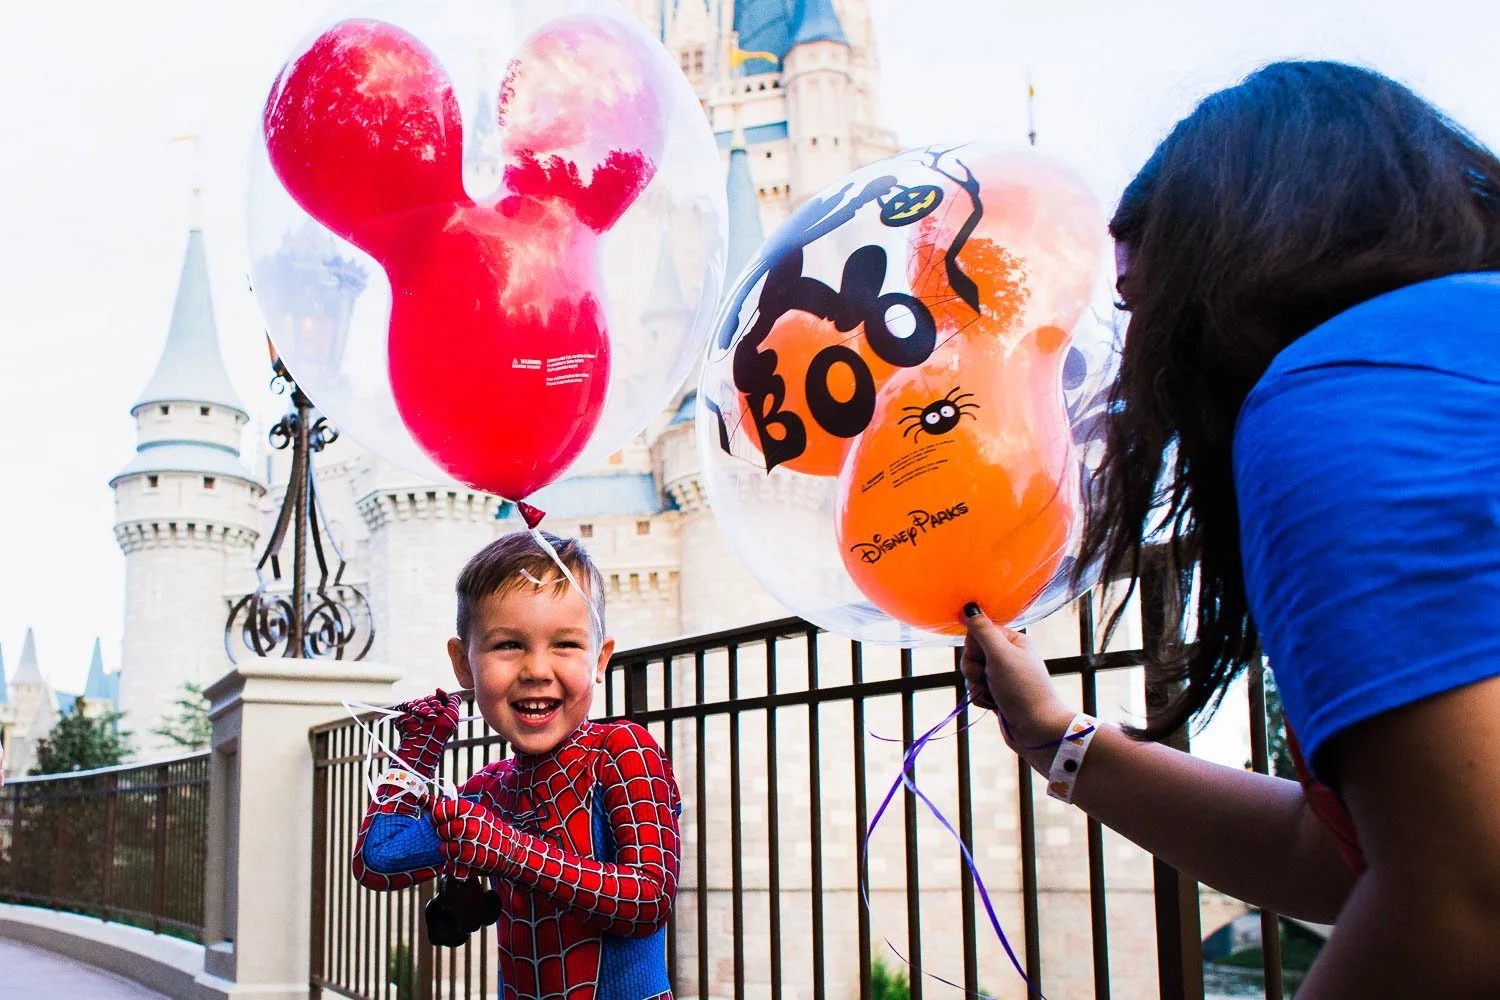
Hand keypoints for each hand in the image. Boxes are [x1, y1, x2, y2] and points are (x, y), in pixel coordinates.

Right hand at [390, 689, 462, 780]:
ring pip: (419, 701)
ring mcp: (415, 714)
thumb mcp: (453, 715)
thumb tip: (457, 695)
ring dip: (425, 708)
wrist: (425, 739)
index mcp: (437, 713)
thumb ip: (454, 703)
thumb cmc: (441, 730)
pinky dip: (412, 706)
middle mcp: (426, 713)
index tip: (440, 692)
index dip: (440, 696)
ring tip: (429, 717)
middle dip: (434, 703)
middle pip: (429, 698)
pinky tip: (416, 713)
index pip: (438, 698)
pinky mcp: (404, 715)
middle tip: (438, 711)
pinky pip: (407, 704)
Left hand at [432, 798, 516, 879]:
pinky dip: (455, 866)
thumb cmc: (490, 829)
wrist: (512, 851)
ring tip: (465, 849)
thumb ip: (448, 807)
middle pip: (440, 831)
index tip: (443, 822)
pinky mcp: (467, 863)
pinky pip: (449, 865)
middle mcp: (468, 826)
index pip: (439, 812)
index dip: (438, 819)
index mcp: (469, 810)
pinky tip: (467, 861)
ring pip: (443, 849)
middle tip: (458, 837)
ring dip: (451, 851)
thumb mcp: (474, 813)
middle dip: (446, 836)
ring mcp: (468, 845)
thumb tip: (421, 798)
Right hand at [960, 603, 1074, 771]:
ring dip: (977, 687)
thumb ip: (982, 630)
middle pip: (971, 655)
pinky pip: (976, 692)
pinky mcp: (998, 696)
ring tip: (995, 695)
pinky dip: (982, 700)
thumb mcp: (1001, 655)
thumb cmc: (1022, 689)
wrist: (1037, 730)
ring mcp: (1003, 677)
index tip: (986, 659)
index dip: (975, 648)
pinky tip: (995, 706)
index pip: (977, 633)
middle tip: (990, 679)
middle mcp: (1008, 657)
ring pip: (971, 675)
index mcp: (1012, 641)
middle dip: (974, 670)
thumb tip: (969, 606)